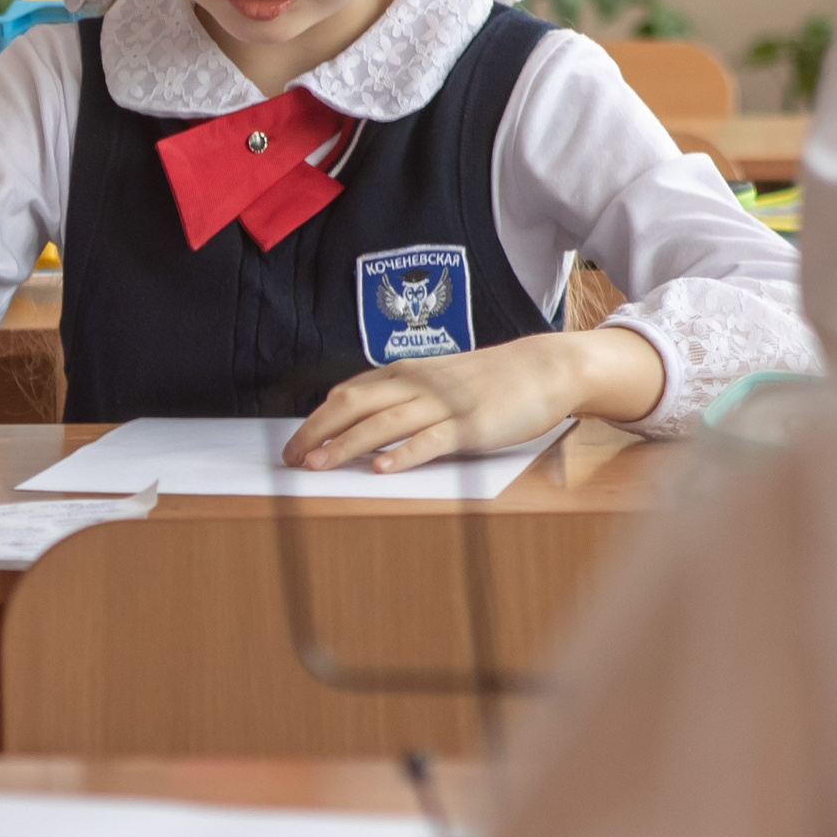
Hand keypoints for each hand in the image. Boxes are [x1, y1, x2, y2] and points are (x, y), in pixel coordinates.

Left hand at [283, 328, 665, 473]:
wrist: (544, 367)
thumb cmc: (489, 379)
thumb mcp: (437, 379)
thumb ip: (402, 394)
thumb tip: (361, 416)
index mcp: (406, 373)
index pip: (349, 393)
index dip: (316, 418)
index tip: (292, 442)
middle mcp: (418, 384)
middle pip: (354, 405)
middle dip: (318, 432)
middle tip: (292, 459)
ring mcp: (444, 404)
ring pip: (384, 424)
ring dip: (347, 445)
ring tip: (319, 466)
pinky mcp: (471, 425)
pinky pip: (431, 440)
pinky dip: (403, 455)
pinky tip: (382, 469)